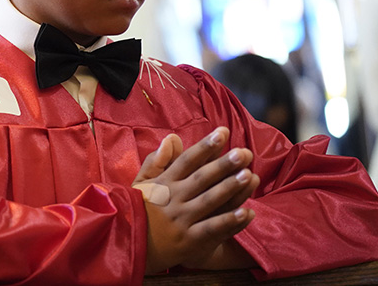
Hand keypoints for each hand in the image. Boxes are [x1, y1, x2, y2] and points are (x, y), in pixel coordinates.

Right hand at [135, 127, 259, 273]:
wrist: (128, 244)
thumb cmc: (137, 208)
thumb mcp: (141, 182)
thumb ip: (156, 160)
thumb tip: (172, 138)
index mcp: (163, 183)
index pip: (187, 161)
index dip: (205, 146)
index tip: (223, 133)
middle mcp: (173, 199)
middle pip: (202, 178)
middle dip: (223, 165)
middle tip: (243, 153)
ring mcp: (182, 220)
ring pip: (209, 201)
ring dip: (230, 188)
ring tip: (249, 175)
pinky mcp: (190, 241)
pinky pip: (212, 229)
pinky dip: (230, 221)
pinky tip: (247, 212)